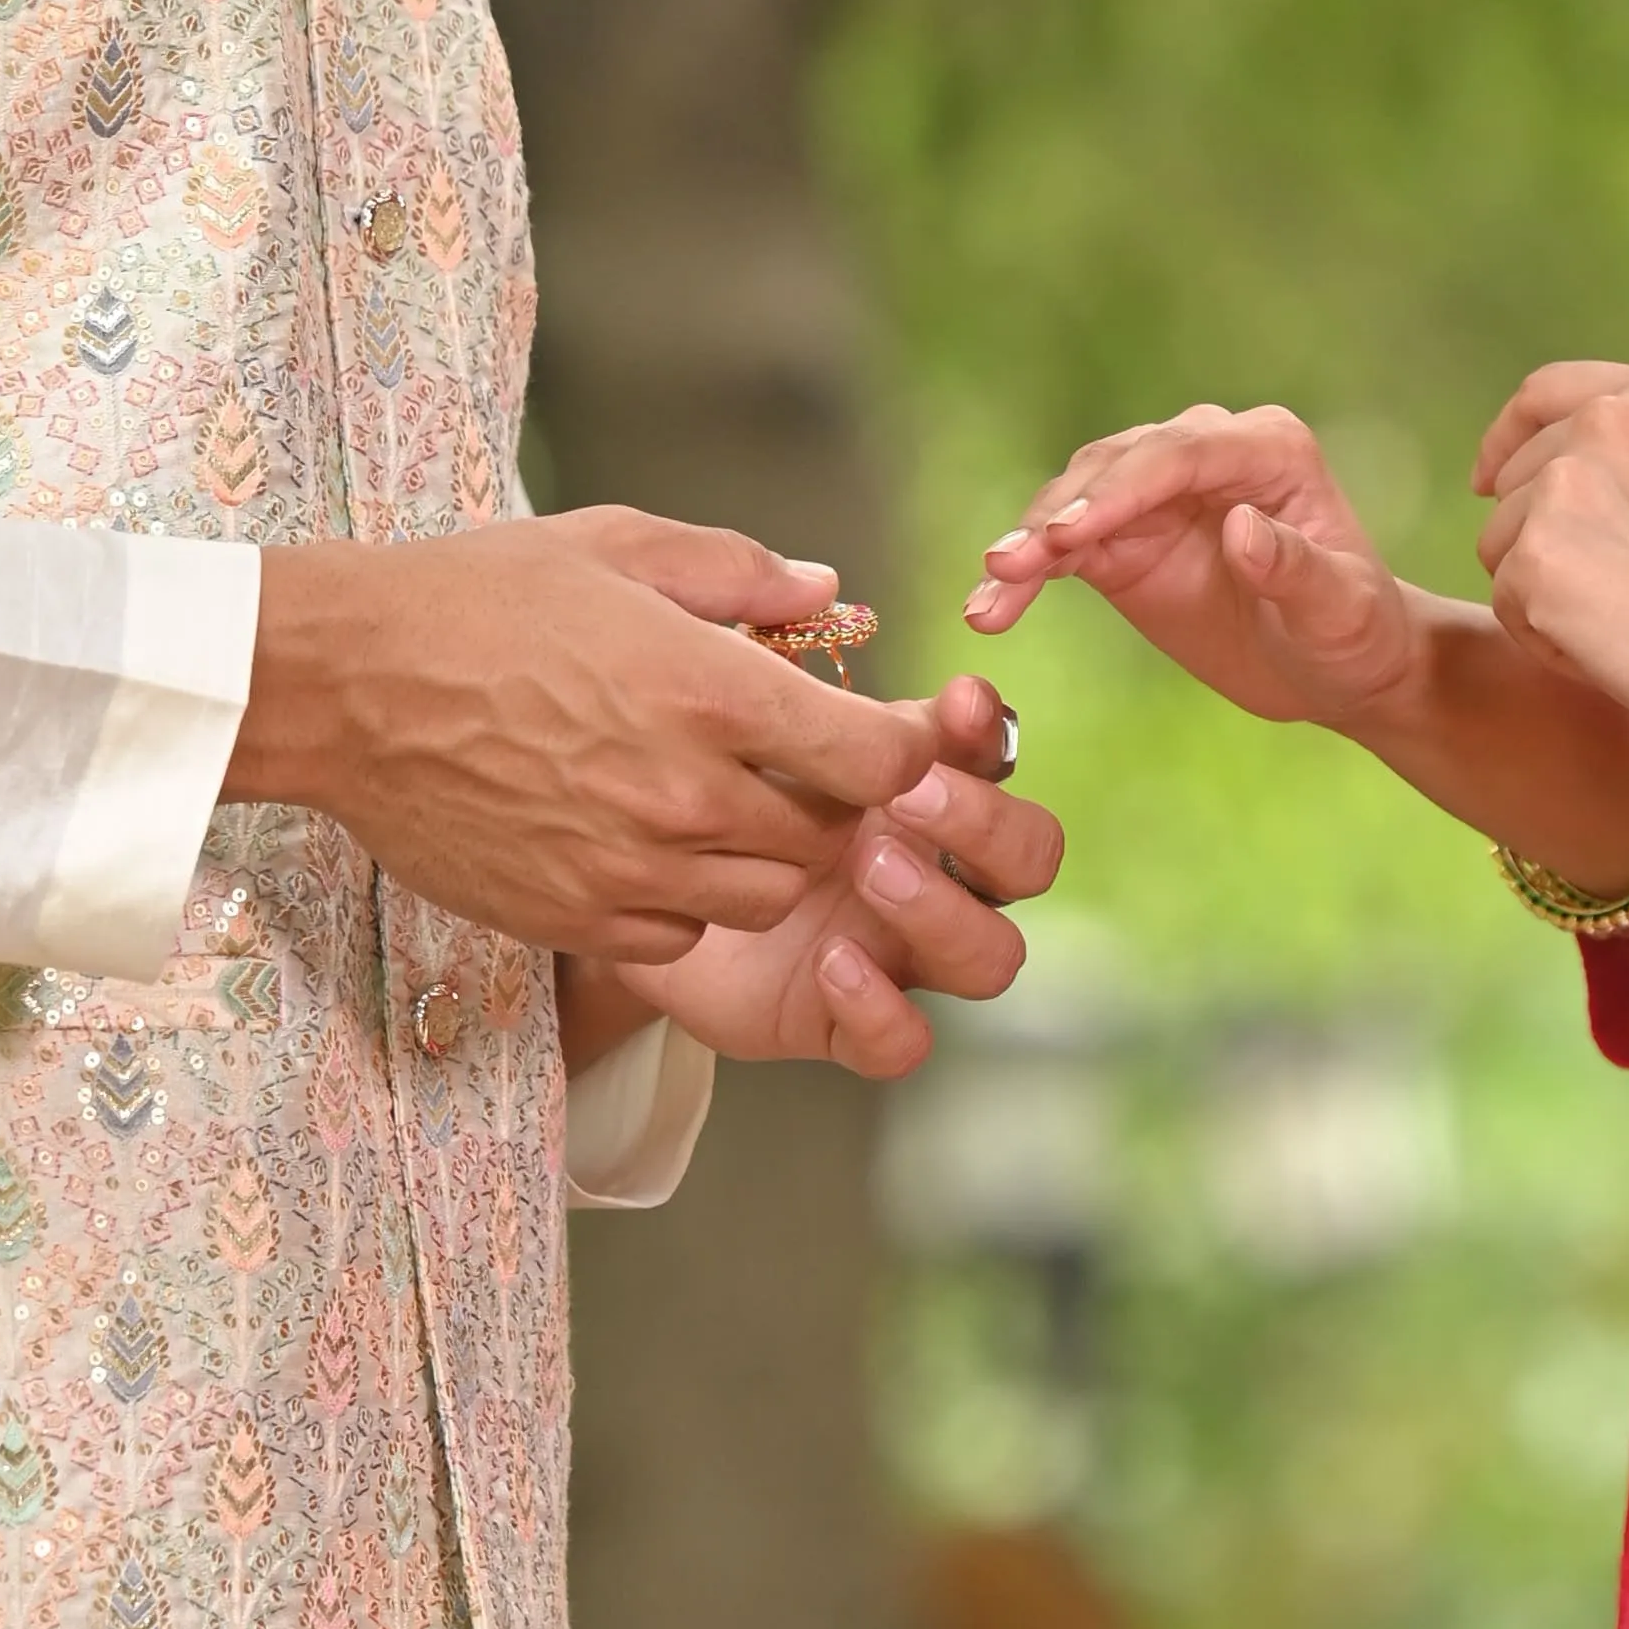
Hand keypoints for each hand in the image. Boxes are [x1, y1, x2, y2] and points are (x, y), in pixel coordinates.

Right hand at [230, 509, 942, 962]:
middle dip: (827, 807)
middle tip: (786, 766)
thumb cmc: (475, 598)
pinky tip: (643, 848)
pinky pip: (678, 939)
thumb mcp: (612, 546)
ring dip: (760, 859)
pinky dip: (684, 905)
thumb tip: (823, 589)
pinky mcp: (573, 918)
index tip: (869, 732)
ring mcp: (629, 869)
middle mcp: (685, 794)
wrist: (343, 684)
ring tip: (712, 805)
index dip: (894, 749)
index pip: (880, 761)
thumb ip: (735, 570)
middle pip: (829, 841)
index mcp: (712, 692)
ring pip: (763, 900)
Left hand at [618, 679, 1067, 1080]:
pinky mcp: (839, 1019)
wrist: (599, 871)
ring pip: (992, 956)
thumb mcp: (705, 691)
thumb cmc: (666, 765)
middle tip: (907, 796)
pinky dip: (883, 1009)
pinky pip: (903, 1042)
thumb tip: (818, 586)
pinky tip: (832, 961)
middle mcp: (926, 865)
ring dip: (945, 914)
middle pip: (1029, 859)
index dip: (985, 732)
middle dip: (986, 825)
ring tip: (869, 867)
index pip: (991, 753)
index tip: (953, 703)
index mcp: (911, 780)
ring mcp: (893, 948)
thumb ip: (758, 635)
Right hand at [964, 403, 1426, 733]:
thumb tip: (1240, 527)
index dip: (1118, 490)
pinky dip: (1023, 577)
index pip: (1179, 454)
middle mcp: (1206, 452)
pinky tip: (989, 611)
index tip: (1065, 536)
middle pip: (1115, 468)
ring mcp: (1157, 493)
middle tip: (1007, 564)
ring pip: (1074, 500)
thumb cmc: (1353, 633)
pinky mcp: (1123, 539)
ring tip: (988, 599)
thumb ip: (1296, 568)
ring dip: (1027, 546)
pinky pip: (1062, 548)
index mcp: (1268, 448)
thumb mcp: (1340, 611)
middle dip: (1059, 515)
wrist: (1334, 668)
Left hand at [1473, 362, 1628, 773]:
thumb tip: (1550, 475)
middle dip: (1540, 538)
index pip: (1545, 391)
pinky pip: (1506, 605)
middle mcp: (1607, 419)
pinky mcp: (1539, 555)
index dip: (1508, 438)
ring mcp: (1568, 484)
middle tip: (1618, 595)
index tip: (1488, 480)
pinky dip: (1545, 639)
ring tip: (1625, 623)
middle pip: (1515, 479)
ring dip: (1542, 592)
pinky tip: (1612, 652)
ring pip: (1501, 545)